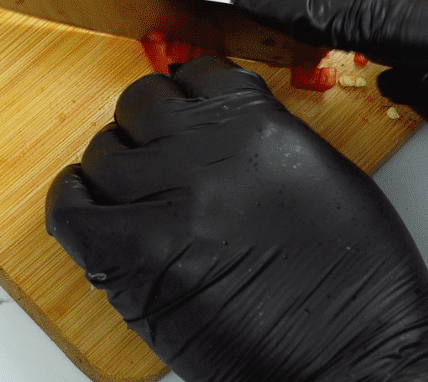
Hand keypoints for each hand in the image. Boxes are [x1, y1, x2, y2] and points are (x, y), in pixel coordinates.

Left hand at [45, 57, 427, 381]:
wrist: (355, 354)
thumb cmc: (356, 282)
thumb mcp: (328, 175)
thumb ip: (268, 138)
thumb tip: (226, 135)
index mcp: (261, 124)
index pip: (198, 74)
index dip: (189, 93)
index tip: (188, 110)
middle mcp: (208, 151)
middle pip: (141, 104)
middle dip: (148, 126)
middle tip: (158, 155)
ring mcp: (166, 204)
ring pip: (103, 154)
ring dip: (115, 169)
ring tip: (133, 195)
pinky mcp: (134, 261)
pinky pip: (71, 210)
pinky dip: (73, 204)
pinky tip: (91, 209)